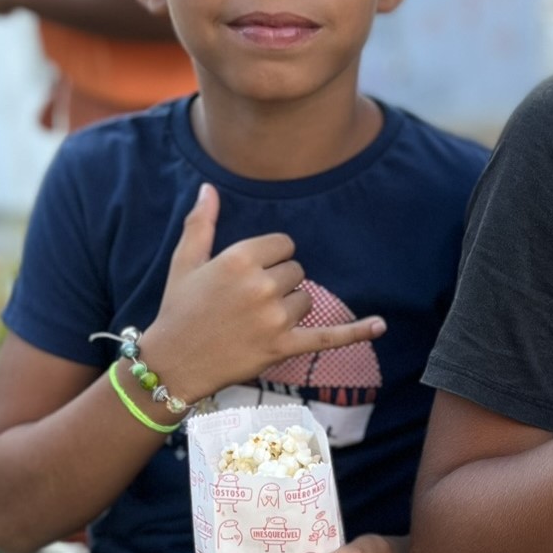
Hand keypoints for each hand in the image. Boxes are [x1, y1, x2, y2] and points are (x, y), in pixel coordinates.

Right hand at [142, 184, 385, 402]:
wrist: (171, 364)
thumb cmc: (178, 309)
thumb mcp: (185, 262)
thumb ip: (201, 222)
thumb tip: (209, 188)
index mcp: (239, 260)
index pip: (284, 244)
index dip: (271, 258)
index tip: (251, 273)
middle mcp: (260, 286)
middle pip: (296, 271)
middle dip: (278, 284)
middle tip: (247, 303)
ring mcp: (274, 318)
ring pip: (307, 299)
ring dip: (290, 309)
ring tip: (256, 321)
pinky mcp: (282, 347)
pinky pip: (328, 337)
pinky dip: (355, 332)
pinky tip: (380, 325)